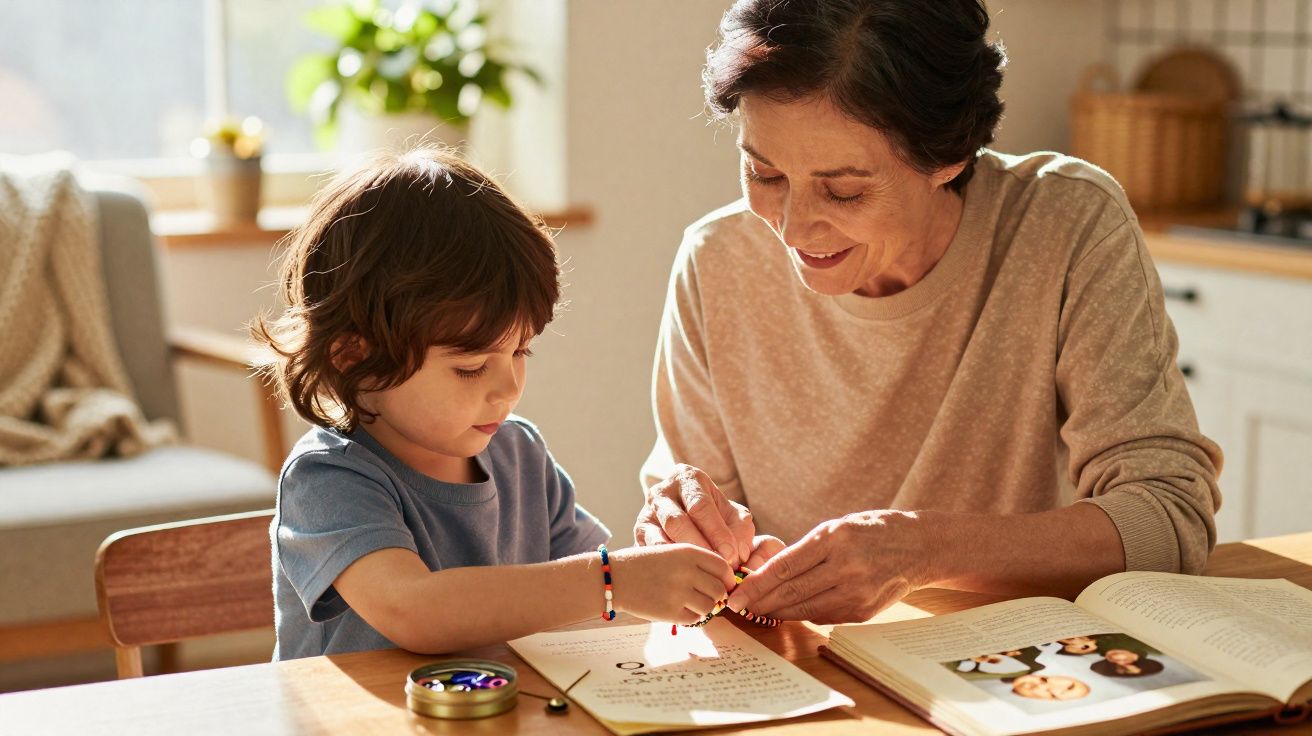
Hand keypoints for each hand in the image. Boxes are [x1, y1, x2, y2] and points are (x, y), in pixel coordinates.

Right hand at [609, 543, 736, 624]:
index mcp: (688, 552)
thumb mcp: (671, 551)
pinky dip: (690, 617)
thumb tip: (724, 581)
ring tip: (690, 603)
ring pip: (709, 606)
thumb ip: (696, 562)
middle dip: (717, 595)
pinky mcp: (670, 613)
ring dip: (703, 608)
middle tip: (707, 596)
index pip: (723, 567)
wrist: (614, 577)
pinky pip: (694, 619)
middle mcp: (686, 572)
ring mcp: (679, 593)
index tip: (723, 584)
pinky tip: (678, 609)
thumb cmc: (643, 564)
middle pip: (720, 589)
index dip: (726, 578)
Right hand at [633, 464, 754, 565]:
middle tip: (718, 567)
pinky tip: (686, 576)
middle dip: (700, 547)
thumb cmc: (714, 516)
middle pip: (676, 522)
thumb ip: (741, 530)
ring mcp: (646, 513)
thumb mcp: (731, 514)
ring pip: (659, 539)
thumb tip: (740, 554)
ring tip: (704, 574)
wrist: (686, 515)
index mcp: (687, 478)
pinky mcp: (639, 535)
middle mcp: (662, 492)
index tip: (732, 555)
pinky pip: (651, 553)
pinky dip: (669, 566)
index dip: (717, 532)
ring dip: (683, 560)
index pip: (700, 505)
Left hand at [725, 510, 931, 624]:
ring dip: (776, 611)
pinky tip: (786, 611)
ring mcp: (857, 592)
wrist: (919, 547)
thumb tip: (768, 573)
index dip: (757, 583)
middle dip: (759, 601)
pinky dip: (802, 614)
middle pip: (792, 591)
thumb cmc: (873, 530)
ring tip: (756, 609)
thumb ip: (806, 550)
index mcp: (835, 538)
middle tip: (736, 607)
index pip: (786, 566)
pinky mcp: (863, 612)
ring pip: (805, 609)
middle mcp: (846, 567)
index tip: (735, 593)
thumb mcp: (837, 527)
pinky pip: (823, 616)